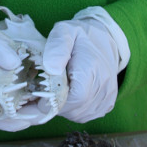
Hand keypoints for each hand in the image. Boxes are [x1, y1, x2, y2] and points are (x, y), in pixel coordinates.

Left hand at [43, 7, 129, 123]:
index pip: (75, 97)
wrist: (105, 39)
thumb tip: (50, 68)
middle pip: (74, 109)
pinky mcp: (107, 103)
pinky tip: (66, 96)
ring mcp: (107, 96)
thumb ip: (57, 47)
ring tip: (53, 92)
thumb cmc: (81, 36)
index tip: (38, 94)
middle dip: (53, 105)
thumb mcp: (65, 31)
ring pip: (78, 115)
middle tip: (40, 93)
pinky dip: (72, 110)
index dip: (54, 101)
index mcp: (92, 67)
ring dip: (62, 108)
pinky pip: (85, 116)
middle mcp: (103, 85)